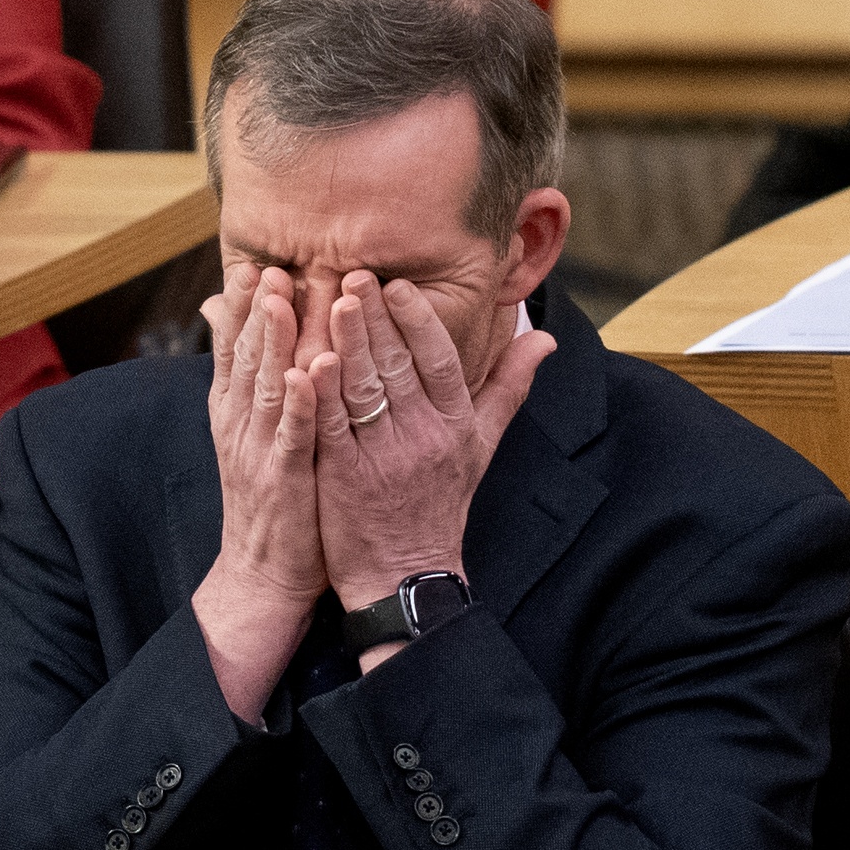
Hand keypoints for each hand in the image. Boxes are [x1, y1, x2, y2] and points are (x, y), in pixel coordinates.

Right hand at [191, 264, 324, 720]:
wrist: (264, 574)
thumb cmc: (273, 498)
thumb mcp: (256, 437)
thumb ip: (253, 384)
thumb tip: (244, 337)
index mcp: (237, 411)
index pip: (235, 348)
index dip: (240, 307)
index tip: (250, 263)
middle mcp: (241, 425)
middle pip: (247, 357)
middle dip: (255, 309)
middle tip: (266, 264)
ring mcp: (260, 452)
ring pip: (265, 386)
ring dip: (271, 342)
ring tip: (279, 298)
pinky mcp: (285, 480)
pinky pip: (292, 436)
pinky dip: (297, 403)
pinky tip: (306, 373)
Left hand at [307, 272, 554, 663]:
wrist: (406, 576)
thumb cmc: (441, 505)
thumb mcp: (483, 447)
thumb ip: (508, 387)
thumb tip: (543, 339)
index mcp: (455, 425)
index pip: (440, 361)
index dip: (419, 321)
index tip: (399, 285)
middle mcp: (423, 438)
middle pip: (398, 367)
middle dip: (375, 317)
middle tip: (353, 273)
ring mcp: (383, 459)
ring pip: (364, 390)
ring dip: (348, 343)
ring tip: (331, 301)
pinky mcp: (345, 479)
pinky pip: (332, 428)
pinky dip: (319, 394)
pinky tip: (306, 361)